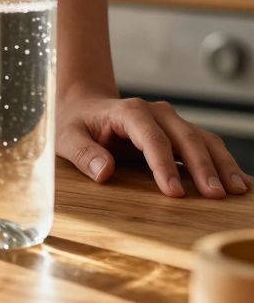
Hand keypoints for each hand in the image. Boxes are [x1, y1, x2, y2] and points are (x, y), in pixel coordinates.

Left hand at [57, 90, 250, 197]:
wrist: (83, 106)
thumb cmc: (74, 124)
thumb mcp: (66, 137)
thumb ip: (84, 153)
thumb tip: (105, 173)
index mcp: (128, 112)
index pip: (151, 139)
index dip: (164, 165)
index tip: (175, 192)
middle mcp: (156, 112)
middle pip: (185, 138)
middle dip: (203, 167)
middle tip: (216, 196)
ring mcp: (171, 121)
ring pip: (203, 140)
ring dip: (222, 164)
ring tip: (237, 191)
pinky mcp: (179, 132)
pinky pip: (205, 145)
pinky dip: (223, 162)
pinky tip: (240, 182)